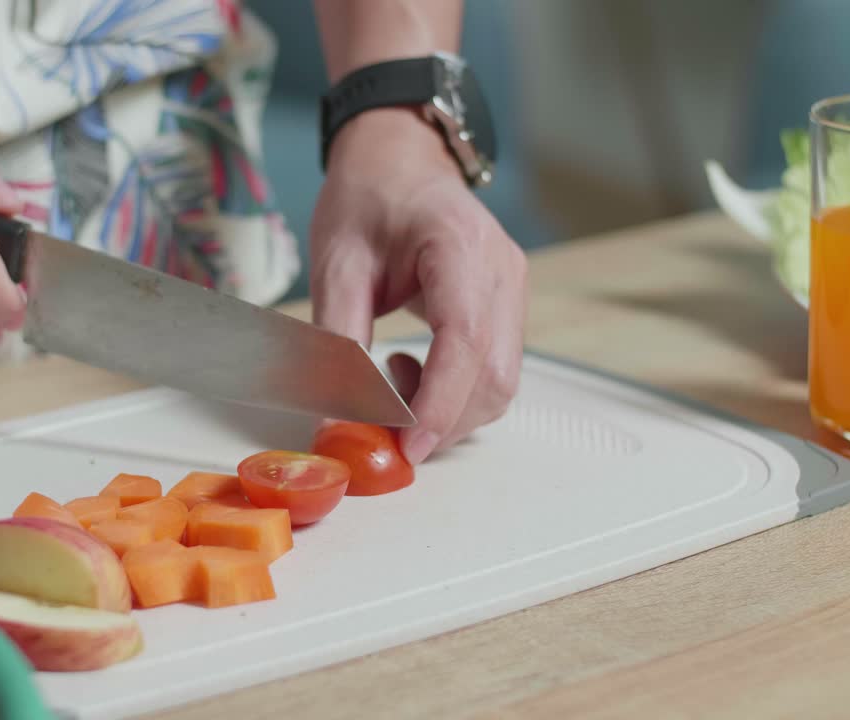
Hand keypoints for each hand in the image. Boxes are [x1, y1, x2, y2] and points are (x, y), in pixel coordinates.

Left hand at [310, 108, 526, 463]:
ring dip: (447, 412)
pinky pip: (494, 371)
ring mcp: (512, 290)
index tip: (407, 446)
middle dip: (442, 422)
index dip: (439, 403)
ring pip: (501, 383)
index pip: (466, 341)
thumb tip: (337, 416)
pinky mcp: (507, 308)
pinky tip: (409, 370)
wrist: (399, 159)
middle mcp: (501, 271)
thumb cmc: (367, 199)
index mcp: (460, 245)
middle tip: (382, 433)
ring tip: (390, 383)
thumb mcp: (337, 263)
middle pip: (494, 376)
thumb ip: (338, 340)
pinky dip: (453, 394)